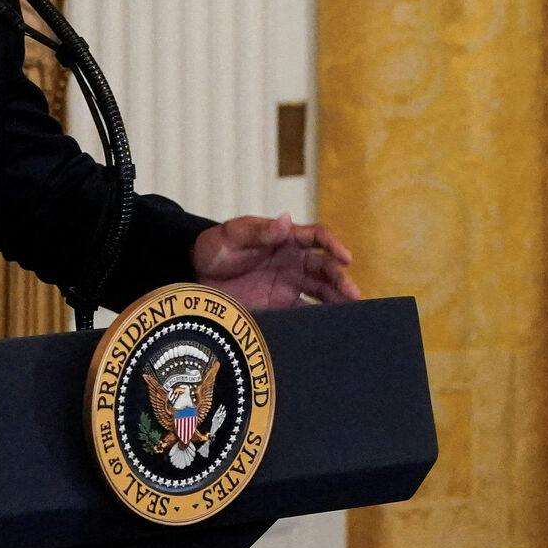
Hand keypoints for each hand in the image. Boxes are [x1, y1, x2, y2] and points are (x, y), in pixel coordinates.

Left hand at [192, 213, 359, 308]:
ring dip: (337, 300)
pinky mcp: (280, 305)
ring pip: (321, 290)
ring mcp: (289, 284)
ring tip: (351, 312)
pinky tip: (328, 327)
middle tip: (353, 294)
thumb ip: (259, 231)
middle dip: (341, 279)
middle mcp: (293, 261)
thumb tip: (285, 219)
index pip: (318, 238)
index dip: (334, 245)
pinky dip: (317, 319)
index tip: (346, 258)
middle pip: (325, 268)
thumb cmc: (215, 246)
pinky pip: (304, 312)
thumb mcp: (233, 234)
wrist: (194, 273)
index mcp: (286, 239)